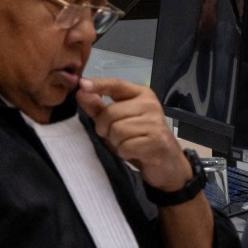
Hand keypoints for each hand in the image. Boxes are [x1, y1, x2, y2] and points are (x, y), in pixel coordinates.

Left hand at [77, 77, 191, 191]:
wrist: (167, 162)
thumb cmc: (139, 139)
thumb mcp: (117, 122)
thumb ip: (99, 108)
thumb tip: (81, 92)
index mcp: (141, 95)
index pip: (116, 85)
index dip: (99, 84)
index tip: (82, 84)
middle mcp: (150, 104)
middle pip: (110, 113)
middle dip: (105, 129)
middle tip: (115, 137)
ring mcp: (154, 122)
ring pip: (116, 130)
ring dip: (116, 143)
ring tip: (127, 144)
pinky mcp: (155, 141)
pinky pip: (126, 146)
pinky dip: (124, 153)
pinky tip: (135, 152)